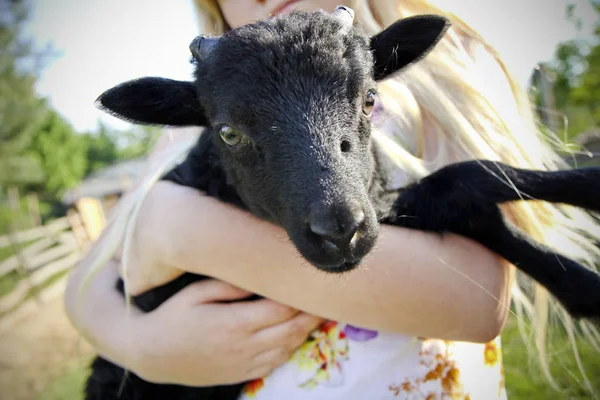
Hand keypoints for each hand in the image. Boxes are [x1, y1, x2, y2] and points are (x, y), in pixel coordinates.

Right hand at [129, 279, 324, 385]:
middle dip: (312, 314)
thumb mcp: (196, 293)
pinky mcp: (240, 374)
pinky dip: (290, 348)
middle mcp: (244, 346)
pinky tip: (295, 336)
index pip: (281, 309)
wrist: (151, 355)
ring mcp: (244, 363)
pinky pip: (275, 363)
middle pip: (291, 329)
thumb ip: (229, 285)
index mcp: (234, 322)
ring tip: (318, 314)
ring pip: (287, 348)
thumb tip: (258, 275)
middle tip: (327, 298)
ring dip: (305, 331)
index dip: (302, 297)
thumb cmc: (172, 317)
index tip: (314, 283)